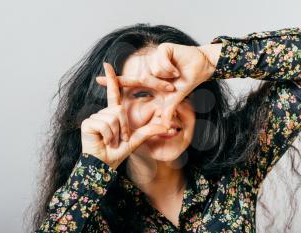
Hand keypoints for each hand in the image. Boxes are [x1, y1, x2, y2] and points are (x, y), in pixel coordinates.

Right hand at [81, 63, 167, 168]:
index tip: (107, 65)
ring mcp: (94, 117)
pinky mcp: (88, 123)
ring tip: (111, 142)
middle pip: (119, 110)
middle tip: (119, 140)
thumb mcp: (136, 140)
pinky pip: (105, 124)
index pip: (114, 94)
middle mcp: (103, 113)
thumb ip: (150, 130)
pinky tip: (103, 141)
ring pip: (113, 117)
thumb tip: (168, 126)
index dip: (112, 80)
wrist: (103, 166)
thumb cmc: (117, 153)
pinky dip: (108, 135)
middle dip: (123, 128)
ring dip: (116, 134)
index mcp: (112, 114)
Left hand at [96, 43, 221, 126]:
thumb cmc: (187, 81)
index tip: (97, 80)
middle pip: (139, 78)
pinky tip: (177, 69)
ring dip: (165, 78)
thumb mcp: (174, 99)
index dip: (114, 82)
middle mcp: (149, 68)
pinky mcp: (162, 49)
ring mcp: (154, 58)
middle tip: (168, 86)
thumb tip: (163, 127)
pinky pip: (159, 62)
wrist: (202, 67)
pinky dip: (169, 69)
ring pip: (150, 72)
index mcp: (150, 80)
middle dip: (152, 83)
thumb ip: (167, 111)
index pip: (129, 82)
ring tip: (176, 76)